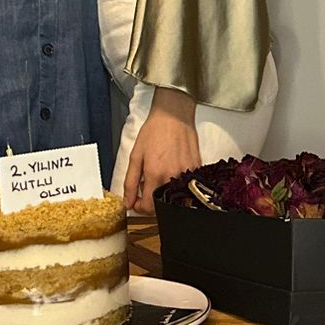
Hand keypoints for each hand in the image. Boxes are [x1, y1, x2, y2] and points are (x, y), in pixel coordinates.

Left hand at [123, 88, 201, 213]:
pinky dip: (176, 183)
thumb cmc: (154, 132)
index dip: (141, 208)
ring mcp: (187, 174)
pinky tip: (171, 169)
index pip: (149, 208)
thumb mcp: (135, 156)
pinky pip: (186, 185)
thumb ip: (130, 182)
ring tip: (159, 175)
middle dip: (152, 201)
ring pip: (175, 196)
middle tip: (146, 187)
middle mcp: (173, 177)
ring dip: (164, 191)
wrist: (174, 116)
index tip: (137, 201)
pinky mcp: (197, 169)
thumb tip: (128, 203)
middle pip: (163, 205)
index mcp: (155, 174)